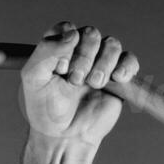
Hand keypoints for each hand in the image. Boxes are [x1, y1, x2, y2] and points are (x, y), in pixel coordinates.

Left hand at [19, 21, 139, 146]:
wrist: (65, 135)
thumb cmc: (45, 109)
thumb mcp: (34, 78)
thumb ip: (46, 51)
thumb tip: (73, 33)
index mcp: (57, 49)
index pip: (66, 28)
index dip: (65, 44)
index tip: (59, 68)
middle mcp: (79, 52)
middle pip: (91, 33)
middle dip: (84, 57)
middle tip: (74, 81)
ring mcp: (100, 63)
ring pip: (112, 44)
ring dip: (102, 64)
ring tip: (92, 84)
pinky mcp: (118, 77)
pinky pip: (129, 59)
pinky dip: (125, 66)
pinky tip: (116, 79)